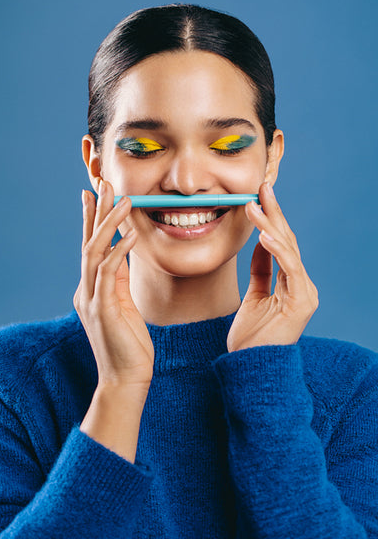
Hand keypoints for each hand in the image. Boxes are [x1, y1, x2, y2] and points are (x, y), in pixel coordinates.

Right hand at [73, 179, 153, 389]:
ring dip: (109, 225)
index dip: (92, 219)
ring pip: (95, 252)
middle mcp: (86, 290)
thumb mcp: (123, 304)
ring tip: (124, 201)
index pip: (91, 247)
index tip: (95, 194)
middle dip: (96, 212)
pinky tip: (133, 235)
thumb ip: (118, 280)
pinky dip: (120, 252)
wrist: (126, 378)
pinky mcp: (102, 310)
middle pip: (89, 242)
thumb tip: (123, 253)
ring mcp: (91, 300)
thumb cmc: (129, 343)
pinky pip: (109, 274)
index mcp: (91, 288)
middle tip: (103, 184)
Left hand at [227, 181, 318, 351]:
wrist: (250, 369)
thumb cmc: (250, 338)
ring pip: (288, 251)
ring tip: (255, 206)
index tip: (259, 197)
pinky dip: (277, 251)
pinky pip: (290, 270)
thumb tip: (260, 241)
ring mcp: (305, 294)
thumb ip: (261, 270)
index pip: (281, 244)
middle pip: (287, 242)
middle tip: (263, 187)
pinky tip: (264, 235)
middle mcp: (302, 285)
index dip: (271, 219)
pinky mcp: (303, 303)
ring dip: (270, 226)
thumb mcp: (254, 296)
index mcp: (292, 284)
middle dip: (274, 213)